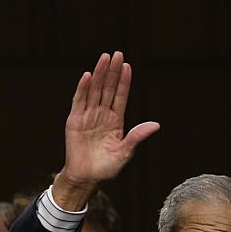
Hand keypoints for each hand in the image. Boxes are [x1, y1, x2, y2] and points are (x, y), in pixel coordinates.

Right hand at [53, 51, 159, 209]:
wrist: (86, 178)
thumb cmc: (106, 168)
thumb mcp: (125, 152)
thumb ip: (137, 137)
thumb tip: (156, 125)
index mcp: (115, 121)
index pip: (120, 96)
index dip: (124, 81)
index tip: (128, 66)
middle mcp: (102, 115)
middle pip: (108, 89)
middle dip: (112, 71)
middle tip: (117, 53)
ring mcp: (88, 116)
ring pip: (94, 91)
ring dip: (99, 74)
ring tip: (104, 58)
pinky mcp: (74, 121)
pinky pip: (79, 101)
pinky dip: (83, 89)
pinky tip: (87, 76)